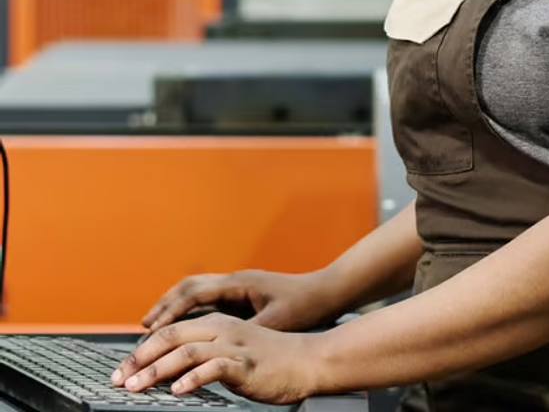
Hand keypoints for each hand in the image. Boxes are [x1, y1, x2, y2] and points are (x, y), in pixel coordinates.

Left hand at [110, 313, 320, 403]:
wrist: (307, 361)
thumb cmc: (271, 361)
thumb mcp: (234, 352)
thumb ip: (206, 355)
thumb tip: (171, 371)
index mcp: (218, 324)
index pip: (171, 331)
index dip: (142, 349)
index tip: (121, 369)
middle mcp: (223, 329)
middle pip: (172, 337)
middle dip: (140, 358)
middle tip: (118, 378)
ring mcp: (234, 346)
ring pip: (186, 351)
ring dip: (156, 370)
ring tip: (135, 387)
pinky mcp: (246, 364)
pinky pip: (214, 368)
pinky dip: (192, 379)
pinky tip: (177, 391)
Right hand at [142, 269, 330, 332]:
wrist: (326, 293)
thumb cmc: (304, 306)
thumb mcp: (273, 322)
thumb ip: (245, 332)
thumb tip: (218, 345)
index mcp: (239, 284)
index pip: (194, 293)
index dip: (170, 311)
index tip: (150, 329)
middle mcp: (235, 281)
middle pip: (190, 287)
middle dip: (165, 306)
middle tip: (144, 327)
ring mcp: (239, 287)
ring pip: (197, 291)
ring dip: (175, 307)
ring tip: (155, 327)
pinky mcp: (243, 296)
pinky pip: (209, 300)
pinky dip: (191, 312)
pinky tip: (185, 328)